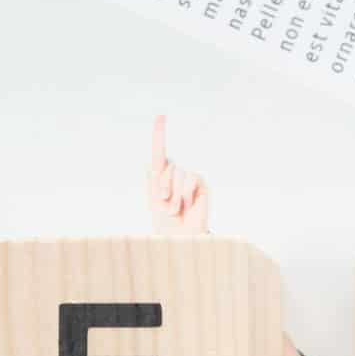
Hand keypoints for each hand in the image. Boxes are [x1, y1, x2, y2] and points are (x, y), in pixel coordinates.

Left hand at [146, 115, 208, 234]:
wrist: (181, 238)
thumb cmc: (165, 223)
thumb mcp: (154, 201)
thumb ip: (154, 181)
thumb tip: (153, 165)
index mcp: (160, 176)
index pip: (159, 152)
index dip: (159, 134)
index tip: (161, 116)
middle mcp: (175, 174)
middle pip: (166, 167)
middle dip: (163, 187)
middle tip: (166, 206)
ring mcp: (188, 179)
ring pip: (178, 174)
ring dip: (174, 196)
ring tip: (176, 210)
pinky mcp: (200, 184)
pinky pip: (192, 178)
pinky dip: (186, 193)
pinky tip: (187, 205)